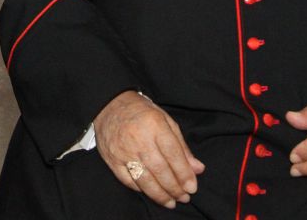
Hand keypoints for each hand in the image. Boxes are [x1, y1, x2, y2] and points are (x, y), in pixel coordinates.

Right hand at [94, 91, 204, 209]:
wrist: (109, 105)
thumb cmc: (141, 112)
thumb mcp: (165, 120)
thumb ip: (181, 146)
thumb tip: (197, 169)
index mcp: (154, 125)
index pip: (173, 154)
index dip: (184, 174)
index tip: (192, 187)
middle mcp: (138, 138)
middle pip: (160, 170)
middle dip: (174, 188)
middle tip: (184, 198)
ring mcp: (123, 150)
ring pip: (144, 179)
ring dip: (159, 194)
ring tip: (171, 202)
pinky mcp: (112, 159)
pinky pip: (128, 180)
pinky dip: (141, 189)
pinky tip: (151, 192)